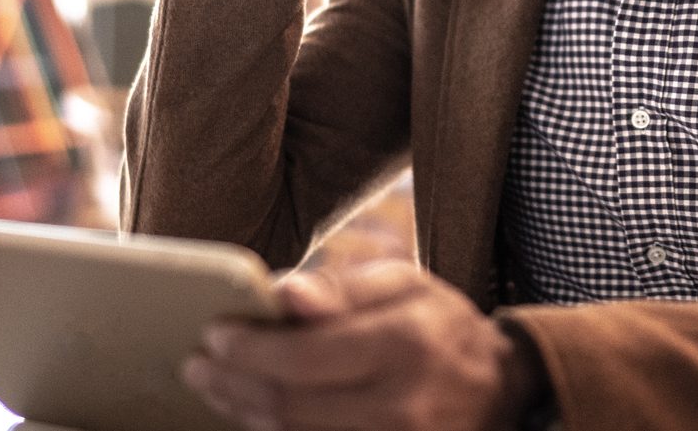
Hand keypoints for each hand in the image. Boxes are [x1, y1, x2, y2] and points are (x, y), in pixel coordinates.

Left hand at [182, 260, 542, 430]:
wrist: (500, 390)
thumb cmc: (441, 327)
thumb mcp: (406, 285)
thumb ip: (342, 287)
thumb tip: (281, 292)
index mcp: (405, 344)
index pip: (303, 356)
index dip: (247, 348)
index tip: (214, 333)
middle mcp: (400, 404)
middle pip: (287, 405)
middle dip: (230, 383)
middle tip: (197, 364)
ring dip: (243, 412)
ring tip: (217, 386)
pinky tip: (254, 411)